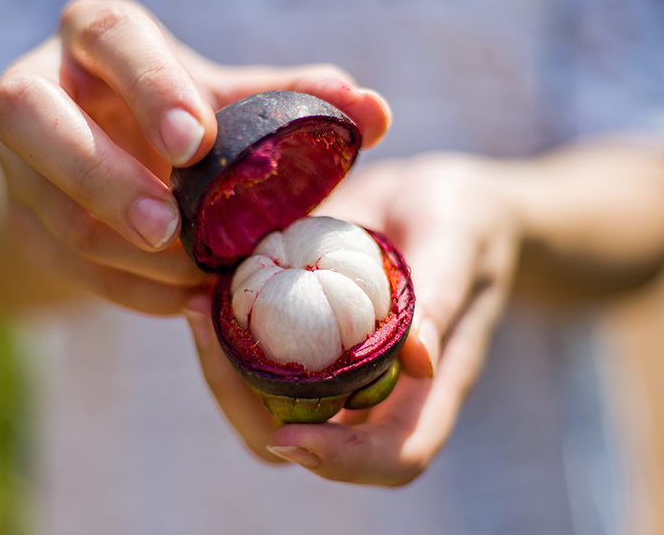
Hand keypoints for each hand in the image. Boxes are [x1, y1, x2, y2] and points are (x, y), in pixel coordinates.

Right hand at [0, 0, 390, 313]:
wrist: (122, 152)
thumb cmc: (188, 116)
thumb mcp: (234, 99)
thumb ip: (296, 100)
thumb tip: (376, 114)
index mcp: (99, 38)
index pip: (111, 38)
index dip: (150, 88)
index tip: (198, 143)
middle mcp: (39, 89)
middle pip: (29, 118)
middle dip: (103, 178)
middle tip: (171, 230)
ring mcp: (18, 161)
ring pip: (50, 209)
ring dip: (128, 255)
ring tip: (199, 277)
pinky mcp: (22, 220)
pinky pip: (64, 264)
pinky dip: (129, 290)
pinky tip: (182, 300)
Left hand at [185, 152, 522, 484]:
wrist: (437, 201)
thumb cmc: (463, 220)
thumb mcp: (459, 242)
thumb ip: (441, 296)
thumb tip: (418, 360)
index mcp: (429, 384)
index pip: (397, 456)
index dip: (346, 462)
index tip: (294, 439)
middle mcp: (378, 390)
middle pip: (313, 444)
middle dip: (252, 413)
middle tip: (212, 345)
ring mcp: (338, 367)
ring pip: (272, 409)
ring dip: (225, 374)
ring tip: (199, 311)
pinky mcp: (306, 337)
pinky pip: (258, 359)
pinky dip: (225, 337)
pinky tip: (207, 292)